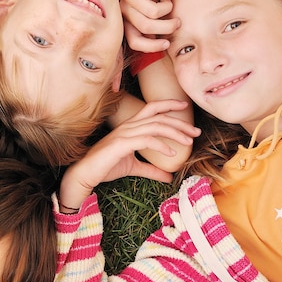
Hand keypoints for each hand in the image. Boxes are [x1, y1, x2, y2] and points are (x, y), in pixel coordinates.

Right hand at [58, 100, 198, 211]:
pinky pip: (145, 140)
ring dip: (174, 132)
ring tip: (188, 141)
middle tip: (196, 131)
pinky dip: (161, 145)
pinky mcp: (121, 144)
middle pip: (159, 117)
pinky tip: (172, 153)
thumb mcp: (134, 167)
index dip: (168, 104)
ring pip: (155, 126)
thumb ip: (151, 169)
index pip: (152, 108)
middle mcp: (128, 126)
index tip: (184, 106)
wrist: (86, 174)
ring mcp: (124, 133)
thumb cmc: (106, 167)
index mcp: (130, 127)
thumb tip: (169, 176)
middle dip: (179, 122)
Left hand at [121, 0, 179, 53]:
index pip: (134, 42)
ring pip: (152, 12)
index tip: (167, 44)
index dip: (151, 47)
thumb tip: (164, 47)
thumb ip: (155, 30)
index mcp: (126, 21)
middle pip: (146, 27)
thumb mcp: (154, 14)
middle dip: (167, 27)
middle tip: (177, 22)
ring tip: (169, 2)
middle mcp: (124, 9)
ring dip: (168, 7)